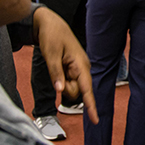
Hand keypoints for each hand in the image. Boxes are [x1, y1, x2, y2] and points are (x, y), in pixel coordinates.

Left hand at [32, 7, 98, 123]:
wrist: (49, 24)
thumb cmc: (52, 36)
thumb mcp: (50, 54)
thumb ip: (56, 73)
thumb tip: (60, 91)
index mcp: (81, 65)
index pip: (87, 89)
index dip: (91, 105)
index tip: (95, 120)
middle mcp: (82, 69)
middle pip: (76, 91)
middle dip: (65, 88)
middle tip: (55, 69)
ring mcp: (77, 69)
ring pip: (70, 87)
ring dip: (61, 82)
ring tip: (55, 64)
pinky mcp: (72, 69)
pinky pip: (66, 81)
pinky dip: (60, 78)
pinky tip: (57, 64)